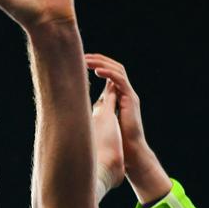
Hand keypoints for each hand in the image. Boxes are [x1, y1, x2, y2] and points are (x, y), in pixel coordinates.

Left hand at [85, 53, 171, 202]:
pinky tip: (97, 71)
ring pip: (117, 70)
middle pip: (113, 67)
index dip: (95, 64)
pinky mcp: (131, 99)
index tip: (79, 61)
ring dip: (101, 63)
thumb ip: (95, 109)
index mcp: (117, 95)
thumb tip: (77, 106)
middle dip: (97, 59)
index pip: (108, 72)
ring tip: (86, 60)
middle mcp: (124, 92)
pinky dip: (109, 73)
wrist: (131, 151)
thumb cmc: (116, 139)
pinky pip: (120, 81)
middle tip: (81, 56)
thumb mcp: (101, 119)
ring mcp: (129, 94)